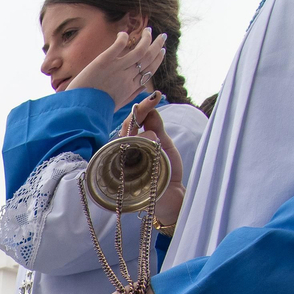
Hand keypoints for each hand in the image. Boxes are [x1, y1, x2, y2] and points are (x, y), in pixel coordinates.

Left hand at [68, 27, 165, 109]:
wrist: (79, 111)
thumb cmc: (95, 109)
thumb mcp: (117, 105)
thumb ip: (131, 95)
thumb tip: (144, 87)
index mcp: (131, 88)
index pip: (150, 71)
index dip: (157, 59)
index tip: (161, 50)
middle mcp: (127, 77)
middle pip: (148, 58)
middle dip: (157, 46)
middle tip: (163, 36)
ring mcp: (117, 68)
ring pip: (140, 50)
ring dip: (146, 38)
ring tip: (148, 30)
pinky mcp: (104, 62)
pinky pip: (119, 45)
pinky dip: (123, 37)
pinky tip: (123, 34)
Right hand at [125, 92, 185, 226]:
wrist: (171, 198)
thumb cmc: (166, 173)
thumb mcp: (164, 145)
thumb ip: (156, 127)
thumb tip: (151, 108)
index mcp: (134, 145)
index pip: (132, 122)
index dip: (142, 108)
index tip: (156, 95)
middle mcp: (125, 153)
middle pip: (126, 127)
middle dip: (140, 112)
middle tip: (154, 99)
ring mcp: (122, 165)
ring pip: (127, 139)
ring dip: (145, 133)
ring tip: (157, 140)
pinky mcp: (123, 178)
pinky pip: (129, 159)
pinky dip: (142, 152)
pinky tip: (152, 149)